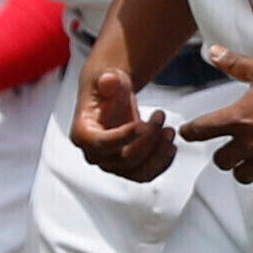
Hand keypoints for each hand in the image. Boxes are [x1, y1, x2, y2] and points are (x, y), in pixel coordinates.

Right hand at [72, 64, 180, 181]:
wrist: (112, 99)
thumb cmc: (107, 90)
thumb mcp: (106, 78)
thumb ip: (107, 80)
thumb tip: (108, 80)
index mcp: (82, 134)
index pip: (101, 143)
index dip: (122, 137)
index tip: (141, 124)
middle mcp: (94, 155)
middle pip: (124, 159)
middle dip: (148, 139)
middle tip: (160, 117)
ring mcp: (111, 165)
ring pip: (137, 172)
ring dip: (158, 154)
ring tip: (169, 131)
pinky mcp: (127, 169)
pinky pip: (146, 174)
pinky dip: (162, 163)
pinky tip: (170, 145)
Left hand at [179, 49, 252, 192]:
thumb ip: (235, 64)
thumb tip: (212, 51)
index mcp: (238, 118)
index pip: (200, 131)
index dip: (190, 132)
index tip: (189, 132)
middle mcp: (250, 142)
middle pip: (220, 161)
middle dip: (223, 154)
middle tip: (231, 146)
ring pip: (241, 176)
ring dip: (242, 168)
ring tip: (250, 159)